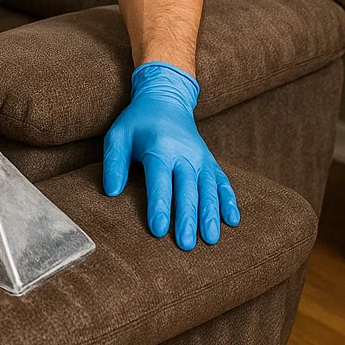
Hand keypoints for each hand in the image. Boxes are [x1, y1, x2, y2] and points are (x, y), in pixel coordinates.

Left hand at [102, 61, 239, 248]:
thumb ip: (114, 163)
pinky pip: (222, 181)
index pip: (160, 180)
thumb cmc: (137, 123)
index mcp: (159, 146)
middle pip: (187, 188)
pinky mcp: (210, 160)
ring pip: (208, 188)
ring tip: (211, 239)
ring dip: (210, 213)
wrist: (166, 99)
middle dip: (187, 217)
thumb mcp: (118, 136)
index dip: (160, 205)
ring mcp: (200, 156)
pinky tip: (233, 220)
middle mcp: (184, 152)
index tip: (158, 230)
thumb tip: (111, 193)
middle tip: (186, 245)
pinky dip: (228, 199)